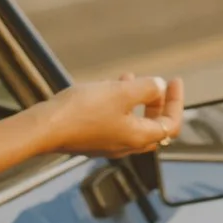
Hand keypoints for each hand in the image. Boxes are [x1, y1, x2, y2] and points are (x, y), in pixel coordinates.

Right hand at [39, 72, 185, 158]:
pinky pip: (114, 121)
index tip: (174, 80)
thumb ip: (146, 88)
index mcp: (138, 137)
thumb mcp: (121, 92)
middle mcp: (126, 146)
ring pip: (132, 122)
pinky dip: (118, 105)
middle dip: (158, 103)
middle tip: (158, 84)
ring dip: (136, 100)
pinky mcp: (91, 139)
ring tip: (130, 77)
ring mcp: (107, 145)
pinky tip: (107, 87)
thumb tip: (160, 87)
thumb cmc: (84, 110)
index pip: (171, 125)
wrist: (45, 128)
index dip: (176, 102)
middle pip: (153, 127)